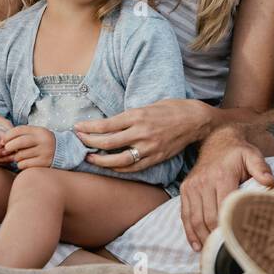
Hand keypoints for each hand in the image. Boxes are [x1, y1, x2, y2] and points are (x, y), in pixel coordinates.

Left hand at [2, 125, 55, 168]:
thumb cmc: (42, 143)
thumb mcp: (36, 135)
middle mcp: (43, 140)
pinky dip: (20, 164)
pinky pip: (24, 164)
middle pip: (20, 142)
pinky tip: (24, 162)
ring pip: (20, 155)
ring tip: (19, 156)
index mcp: (40, 131)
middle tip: (6, 150)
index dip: (8, 135)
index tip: (3, 141)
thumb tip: (2, 141)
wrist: (63, 152)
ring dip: (15, 157)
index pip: (20, 130)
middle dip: (9, 146)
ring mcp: (45, 152)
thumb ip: (22, 135)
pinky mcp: (44, 163)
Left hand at [76, 98, 203, 171]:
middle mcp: (141, 133)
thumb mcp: (148, 105)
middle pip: (108, 142)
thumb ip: (129, 116)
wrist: (195, 120)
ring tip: (90, 157)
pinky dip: (118, 168)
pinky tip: (110, 165)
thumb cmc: (172, 108)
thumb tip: (108, 124)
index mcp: (138, 116)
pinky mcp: (155, 158)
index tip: (77, 127)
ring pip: (117, 160)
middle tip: (79, 141)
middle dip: (89, 142)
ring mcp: (149, 148)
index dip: (88, 128)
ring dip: (100, 160)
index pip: (106, 125)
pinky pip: (132, 167)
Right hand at [179, 129, 273, 250]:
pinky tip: (197, 245)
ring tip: (212, 252)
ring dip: (202, 238)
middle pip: (208, 217)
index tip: (236, 241)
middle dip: (216, 236)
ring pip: (195, 219)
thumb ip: (261, 168)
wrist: (217, 140)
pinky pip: (185, 214)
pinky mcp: (185, 189)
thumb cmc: (238, 152)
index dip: (228, 226)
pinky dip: (190, 232)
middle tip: (226, 252)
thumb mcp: (252, 155)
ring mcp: (192, 186)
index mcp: (222, 175)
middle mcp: (204, 181)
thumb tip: (269, 183)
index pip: (223, 208)